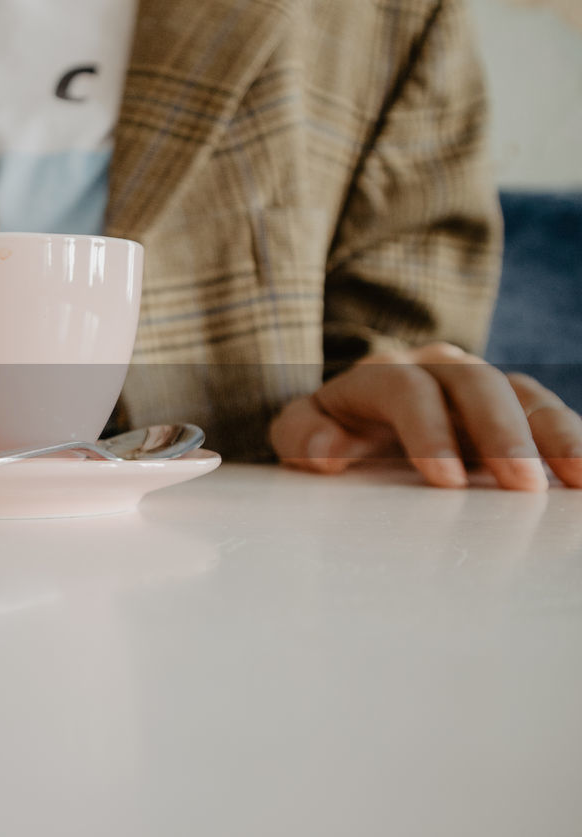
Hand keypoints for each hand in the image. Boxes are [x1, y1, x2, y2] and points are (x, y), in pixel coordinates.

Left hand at [269, 342, 581, 489]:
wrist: (359, 418)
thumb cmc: (331, 430)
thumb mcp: (301, 431)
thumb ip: (301, 435)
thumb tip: (328, 450)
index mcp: (383, 372)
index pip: (408, 390)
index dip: (429, 433)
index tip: (446, 483)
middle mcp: (440, 368)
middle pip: (479, 384)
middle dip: (503, 434)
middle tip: (522, 485)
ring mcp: (484, 385)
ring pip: (527, 396)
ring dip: (557, 436)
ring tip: (579, 480)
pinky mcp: (517, 410)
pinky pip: (552, 418)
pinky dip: (574, 443)